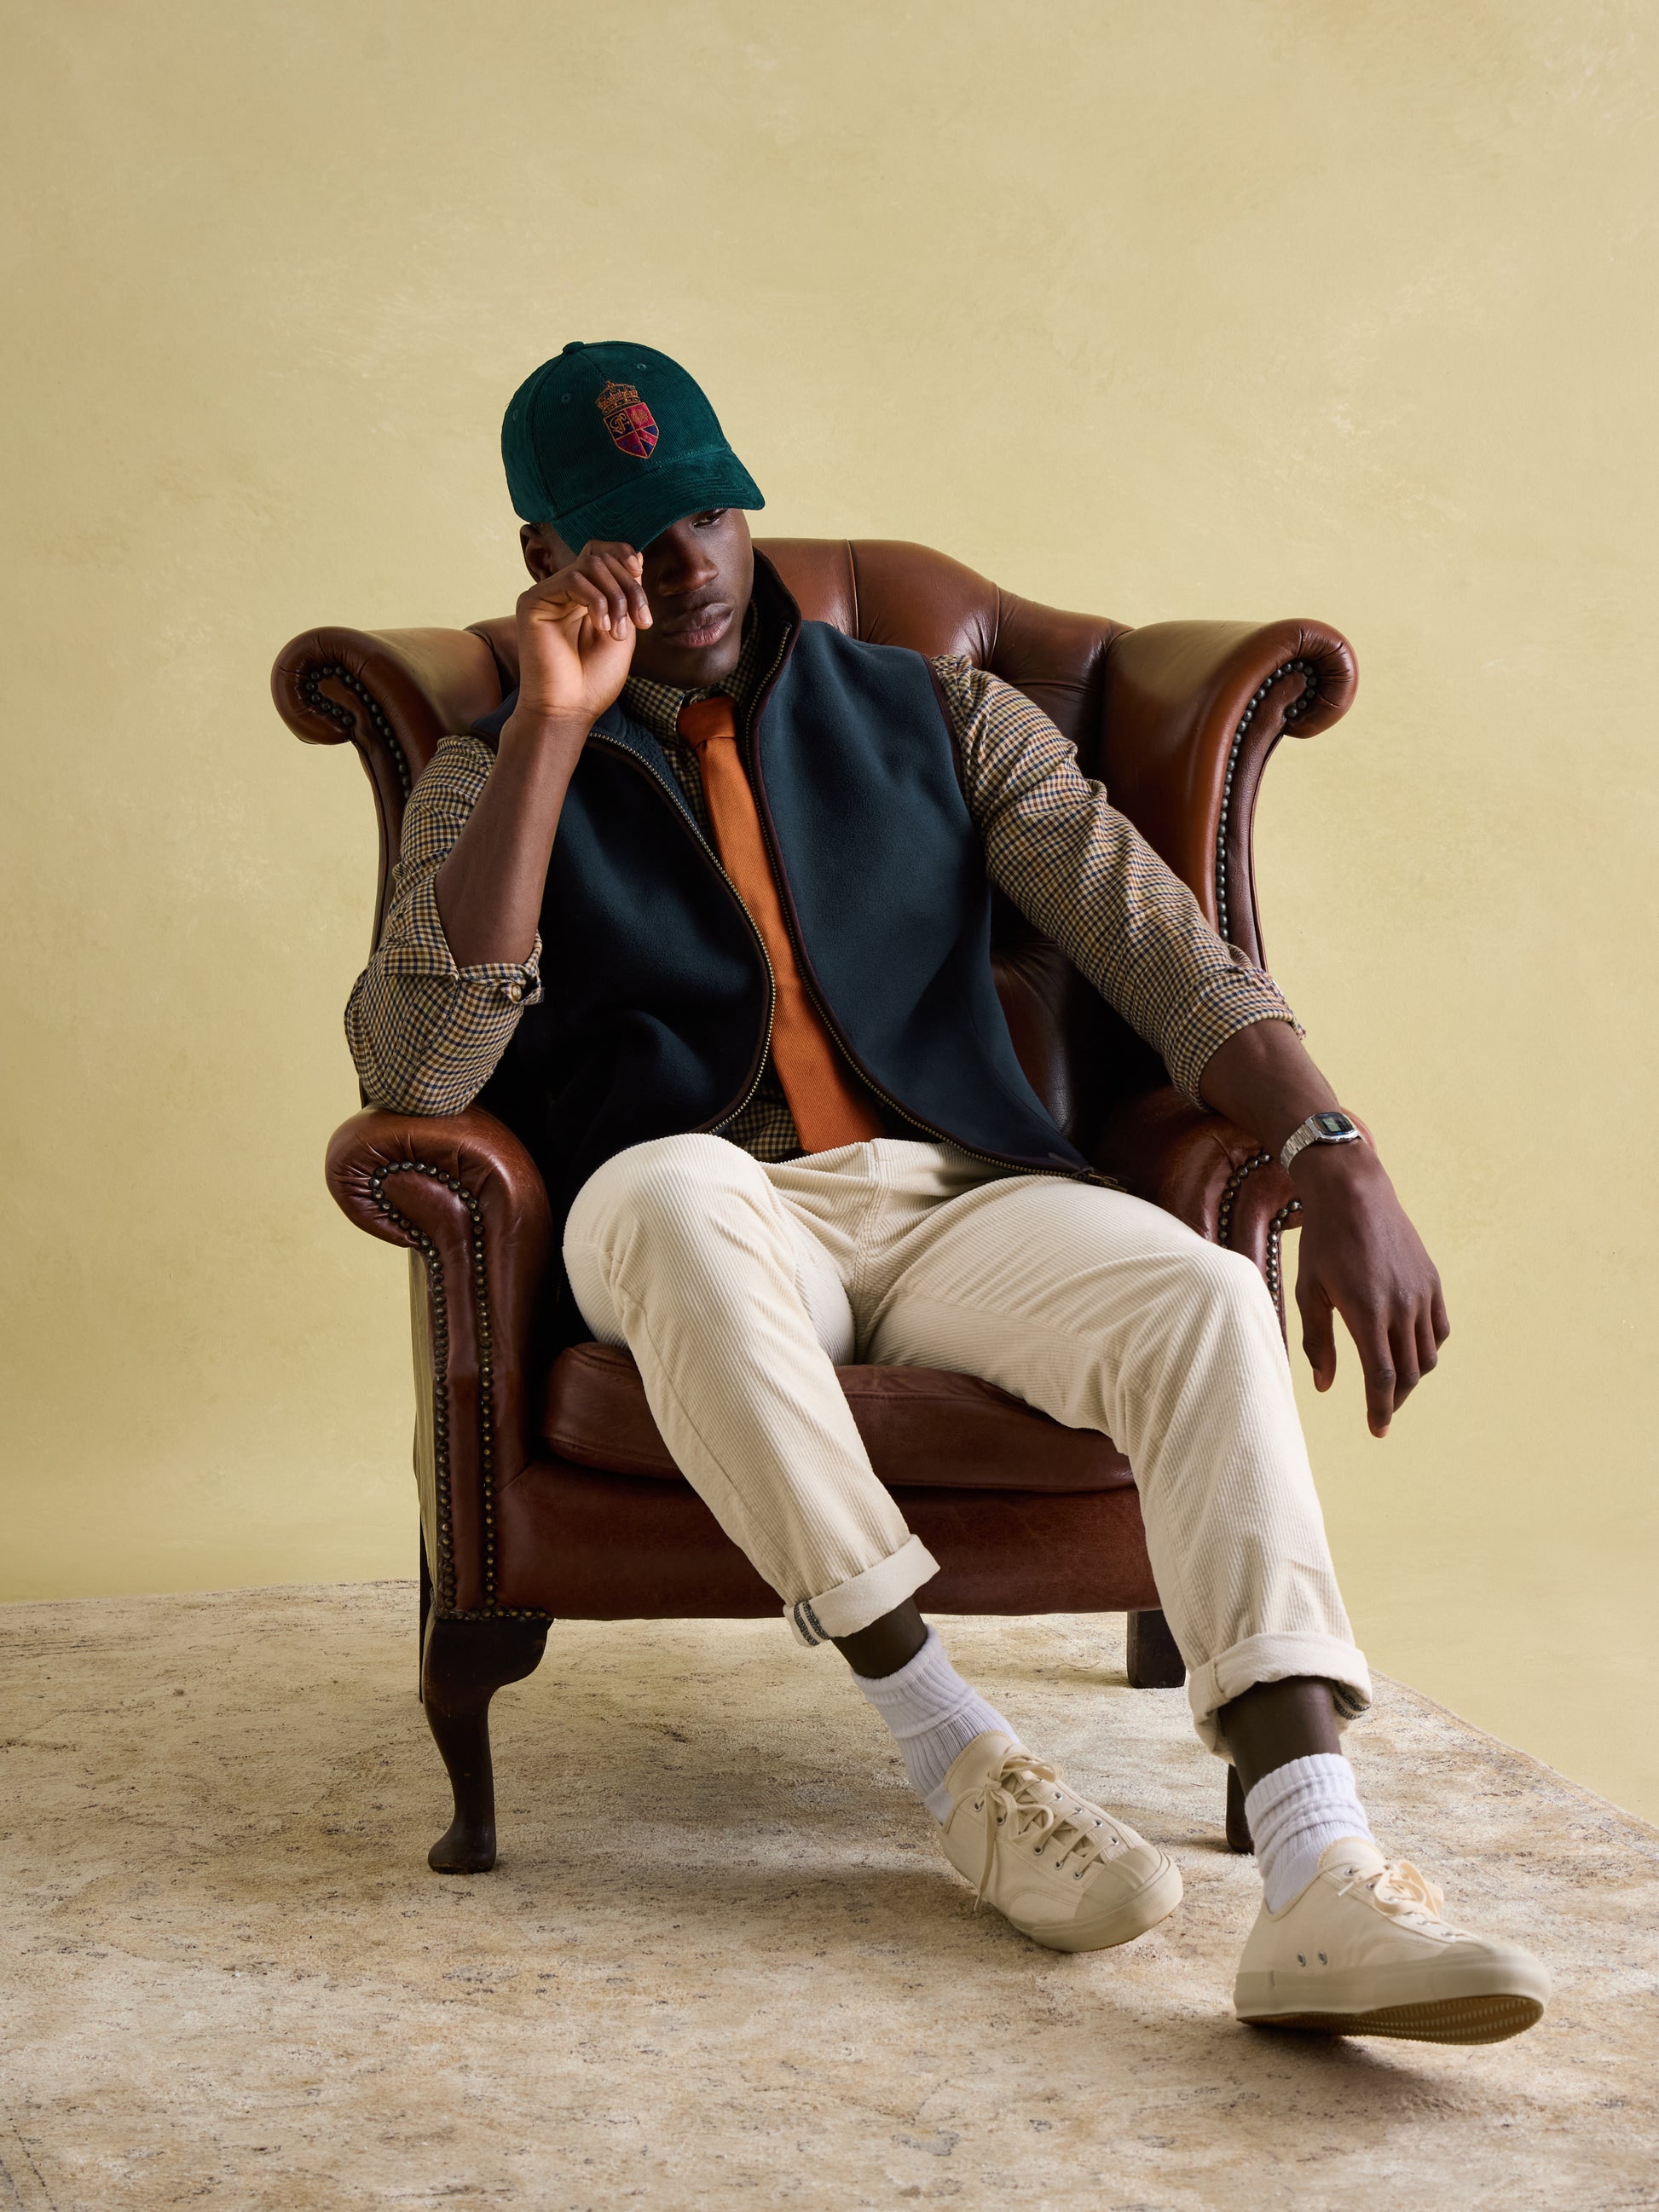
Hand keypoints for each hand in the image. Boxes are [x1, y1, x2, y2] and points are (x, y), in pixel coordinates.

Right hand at [510, 539, 652, 727]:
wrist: (569, 710)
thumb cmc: (595, 679)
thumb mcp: (624, 627)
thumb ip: (626, 592)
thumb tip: (634, 555)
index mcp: (583, 596)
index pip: (603, 554)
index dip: (627, 561)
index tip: (643, 599)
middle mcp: (563, 591)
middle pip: (601, 557)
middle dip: (630, 587)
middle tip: (640, 622)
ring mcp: (547, 594)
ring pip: (590, 565)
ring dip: (616, 596)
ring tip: (619, 632)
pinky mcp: (532, 601)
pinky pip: (573, 579)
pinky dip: (597, 601)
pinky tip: (602, 628)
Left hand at [1291, 1143, 1449, 1436]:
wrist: (1354, 1194)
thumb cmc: (1322, 1243)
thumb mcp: (1308, 1292)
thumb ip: (1318, 1341)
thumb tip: (1325, 1386)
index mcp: (1366, 1312)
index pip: (1382, 1377)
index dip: (1381, 1409)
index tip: (1376, 1429)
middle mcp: (1401, 1306)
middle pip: (1409, 1373)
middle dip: (1395, 1399)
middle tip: (1380, 1408)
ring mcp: (1421, 1293)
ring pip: (1428, 1355)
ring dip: (1413, 1377)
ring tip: (1393, 1382)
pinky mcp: (1433, 1281)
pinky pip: (1440, 1329)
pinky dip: (1429, 1348)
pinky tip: (1411, 1351)